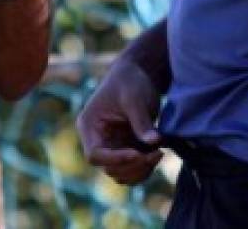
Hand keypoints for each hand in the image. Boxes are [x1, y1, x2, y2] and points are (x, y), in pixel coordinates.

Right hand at [76, 58, 163, 184]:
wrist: (138, 73)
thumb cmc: (130, 80)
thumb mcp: (134, 97)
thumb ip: (141, 121)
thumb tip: (154, 142)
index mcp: (89, 126)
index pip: (94, 154)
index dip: (115, 159)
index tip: (137, 153)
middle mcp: (97, 140)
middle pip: (109, 168)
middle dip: (133, 165)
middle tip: (156, 152)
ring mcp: (112, 147)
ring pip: (121, 174)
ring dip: (140, 170)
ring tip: (158, 152)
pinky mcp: (126, 149)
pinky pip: (133, 170)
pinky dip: (145, 168)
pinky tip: (158, 152)